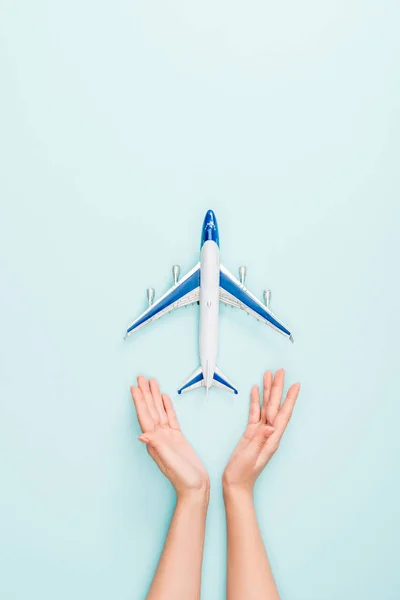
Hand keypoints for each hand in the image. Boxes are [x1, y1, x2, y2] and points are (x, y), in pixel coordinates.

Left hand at [131, 376, 209, 500]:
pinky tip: (165, 398)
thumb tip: (142, 436)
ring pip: (160, 411)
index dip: (139, 402)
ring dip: (155, 396)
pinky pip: (171, 417)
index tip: (134, 388)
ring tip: (152, 382)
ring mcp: (167, 436)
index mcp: (154, 441)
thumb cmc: (182, 478)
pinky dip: (167, 406)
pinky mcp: (177, 437)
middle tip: (141, 378)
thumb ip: (157, 447)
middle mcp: (158, 437)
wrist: (196, 487)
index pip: (145, 417)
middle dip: (145, 393)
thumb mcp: (169, 461)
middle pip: (150, 410)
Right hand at [222, 369, 299, 493]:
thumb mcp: (251, 457)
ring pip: (266, 406)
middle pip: (275, 406)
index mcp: (272, 438)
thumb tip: (270, 426)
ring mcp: (260, 432)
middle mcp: (269, 433)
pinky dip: (256, 401)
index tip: (295, 385)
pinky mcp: (251, 432)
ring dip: (268, 391)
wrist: (236, 484)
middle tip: (280, 371)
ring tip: (268, 375)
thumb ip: (260, 441)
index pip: (283, 414)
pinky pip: (255, 413)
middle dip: (278, 388)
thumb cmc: (243, 473)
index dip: (290, 399)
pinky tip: (255, 390)